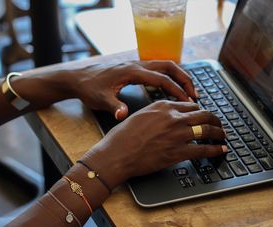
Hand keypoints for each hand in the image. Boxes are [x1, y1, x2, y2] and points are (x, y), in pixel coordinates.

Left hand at [66, 61, 195, 119]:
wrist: (77, 77)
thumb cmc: (88, 88)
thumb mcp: (100, 99)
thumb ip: (113, 107)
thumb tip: (123, 115)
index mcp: (132, 71)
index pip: (161, 78)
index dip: (177, 90)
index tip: (188, 101)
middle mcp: (136, 65)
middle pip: (169, 66)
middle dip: (184, 79)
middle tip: (196, 94)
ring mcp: (136, 65)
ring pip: (164, 65)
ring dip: (178, 76)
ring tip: (188, 92)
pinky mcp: (133, 68)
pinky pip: (157, 69)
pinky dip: (169, 76)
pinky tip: (171, 88)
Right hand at [81, 101, 226, 188]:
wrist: (117, 154)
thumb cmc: (123, 137)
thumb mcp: (139, 116)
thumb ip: (156, 114)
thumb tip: (166, 117)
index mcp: (163, 106)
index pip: (190, 105)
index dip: (200, 111)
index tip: (203, 116)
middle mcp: (173, 117)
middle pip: (204, 114)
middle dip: (215, 119)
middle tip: (218, 125)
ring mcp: (178, 134)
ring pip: (207, 129)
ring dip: (219, 133)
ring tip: (223, 136)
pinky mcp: (179, 152)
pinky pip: (204, 149)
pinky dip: (216, 150)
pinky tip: (221, 150)